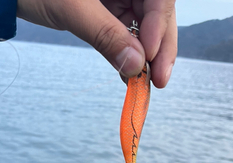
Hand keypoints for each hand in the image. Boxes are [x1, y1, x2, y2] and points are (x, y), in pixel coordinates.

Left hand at [17, 0, 176, 87]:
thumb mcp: (72, 8)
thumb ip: (105, 35)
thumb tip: (136, 66)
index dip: (160, 25)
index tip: (149, 56)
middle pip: (158, 12)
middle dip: (160, 47)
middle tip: (159, 81)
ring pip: (147, 25)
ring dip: (147, 56)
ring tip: (145, 84)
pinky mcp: (111, 8)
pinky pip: (127, 32)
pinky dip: (129, 53)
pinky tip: (130, 74)